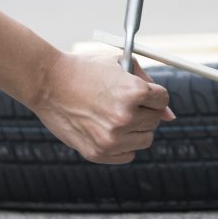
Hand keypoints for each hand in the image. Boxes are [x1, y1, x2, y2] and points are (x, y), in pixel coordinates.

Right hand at [31, 52, 175, 163]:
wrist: (47, 83)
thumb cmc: (85, 70)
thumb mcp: (119, 64)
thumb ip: (149, 85)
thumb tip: (170, 116)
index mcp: (134, 92)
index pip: (163, 100)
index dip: (150, 94)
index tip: (135, 92)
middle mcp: (125, 117)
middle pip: (155, 120)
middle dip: (143, 110)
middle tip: (119, 102)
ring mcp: (112, 138)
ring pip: (145, 139)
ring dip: (135, 128)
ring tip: (112, 115)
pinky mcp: (98, 153)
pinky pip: (128, 154)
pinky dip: (122, 144)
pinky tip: (105, 128)